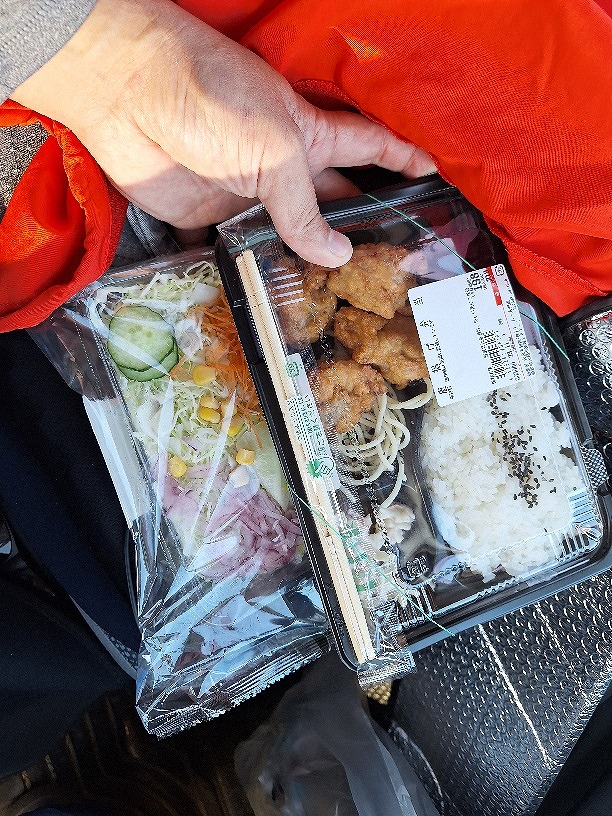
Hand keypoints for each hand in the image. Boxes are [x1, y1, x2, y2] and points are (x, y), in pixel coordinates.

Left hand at [12, 0, 435, 265]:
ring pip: (288, 237)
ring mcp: (247, 197)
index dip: (404, 160)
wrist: (127, 93)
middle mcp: (284, 170)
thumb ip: (306, 208)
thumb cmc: (212, 96)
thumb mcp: (277, 149)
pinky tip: (278, 301)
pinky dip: (253, 275)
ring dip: (307, 265)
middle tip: (394, 267)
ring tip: (342, 302)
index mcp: (312, 137)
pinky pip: (237, 254)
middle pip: (334, 205)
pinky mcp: (208, 220)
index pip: (371, 147)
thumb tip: (337, 256)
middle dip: (362, 231)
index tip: (436, 179)